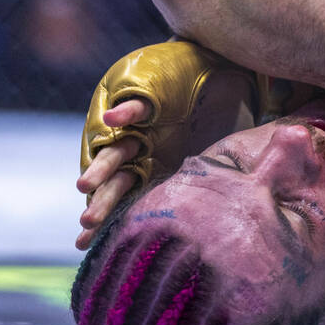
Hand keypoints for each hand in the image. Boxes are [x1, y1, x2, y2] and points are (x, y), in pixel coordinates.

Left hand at [80, 41, 262, 230]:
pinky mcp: (154, 101)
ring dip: (103, 166)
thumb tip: (240, 223)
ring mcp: (147, 129)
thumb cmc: (229, 129)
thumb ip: (224, 188)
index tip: (85, 246)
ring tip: (85, 185)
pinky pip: (138, 105)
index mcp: (159, 173)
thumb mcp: (228, 166)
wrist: (225, 78)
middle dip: (103, 202)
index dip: (108, 222)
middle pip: (119, 181)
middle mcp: (146, 154)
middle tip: (88, 223)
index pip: (130, 202)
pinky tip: (114, 118)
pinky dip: (126, 112)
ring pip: (119, 150)